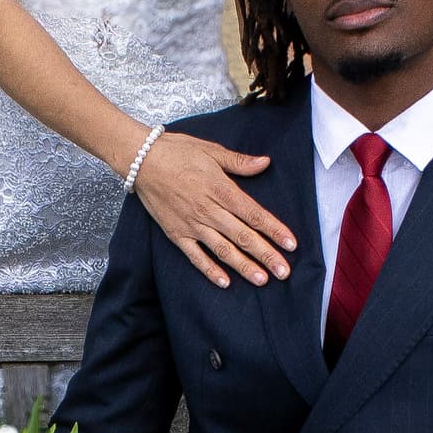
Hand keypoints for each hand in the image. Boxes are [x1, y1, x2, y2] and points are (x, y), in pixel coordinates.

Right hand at [130, 129, 293, 288]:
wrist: (140, 159)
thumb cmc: (177, 151)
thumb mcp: (211, 150)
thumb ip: (239, 162)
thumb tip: (266, 162)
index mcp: (221, 189)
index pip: (254, 214)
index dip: (274, 230)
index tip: (291, 244)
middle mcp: (208, 210)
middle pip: (243, 236)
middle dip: (266, 255)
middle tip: (284, 271)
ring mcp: (191, 224)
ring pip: (223, 249)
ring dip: (243, 266)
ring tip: (262, 280)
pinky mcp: (176, 233)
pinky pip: (195, 256)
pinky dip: (209, 270)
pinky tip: (225, 282)